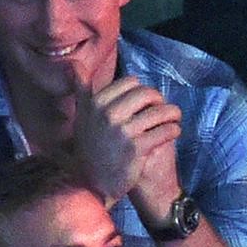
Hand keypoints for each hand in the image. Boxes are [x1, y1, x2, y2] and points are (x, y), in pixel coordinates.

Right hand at [72, 66, 181, 206]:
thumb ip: (81, 89)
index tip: (143, 103)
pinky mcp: (137, 148)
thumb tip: (73, 64)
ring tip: (173, 120)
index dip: (141, 91)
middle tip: (162, 111)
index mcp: (95, 102)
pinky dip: (174, 130)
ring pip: (161, 111)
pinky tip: (172, 133)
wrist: (92, 183)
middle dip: (159, 101)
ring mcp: (123, 131)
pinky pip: (166, 130)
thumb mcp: (81, 116)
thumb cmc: (89, 147)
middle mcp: (108, 114)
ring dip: (172, 115)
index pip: (131, 82)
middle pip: (147, 94)